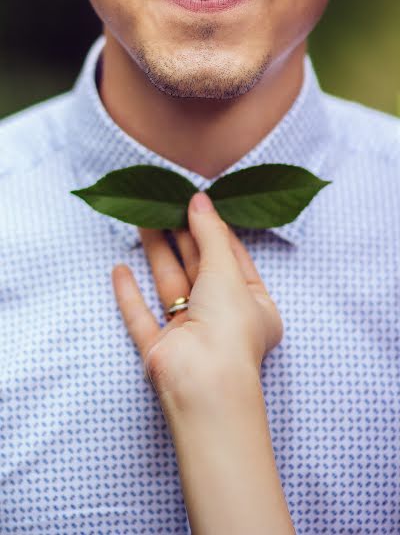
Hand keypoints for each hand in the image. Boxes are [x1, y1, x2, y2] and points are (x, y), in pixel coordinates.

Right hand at [111, 191, 282, 402]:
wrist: (204, 382)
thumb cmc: (229, 323)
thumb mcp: (225, 269)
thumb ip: (210, 233)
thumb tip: (199, 200)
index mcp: (253, 306)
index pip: (234, 260)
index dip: (216, 231)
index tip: (199, 204)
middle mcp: (223, 320)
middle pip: (199, 270)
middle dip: (183, 238)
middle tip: (166, 206)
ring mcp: (191, 336)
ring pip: (170, 288)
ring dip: (157, 255)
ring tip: (142, 220)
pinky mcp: (161, 349)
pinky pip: (142, 317)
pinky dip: (130, 295)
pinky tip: (119, 269)